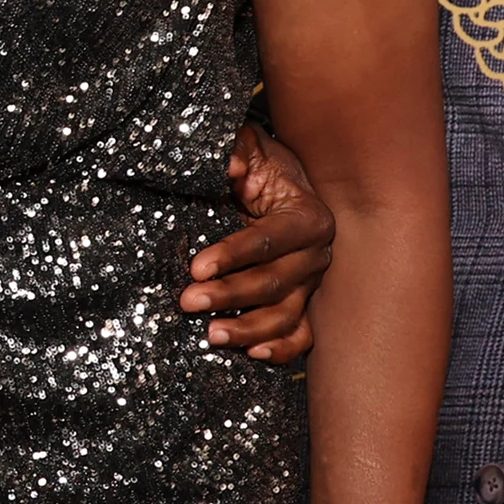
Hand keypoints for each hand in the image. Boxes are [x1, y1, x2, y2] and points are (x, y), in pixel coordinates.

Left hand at [181, 124, 331, 361]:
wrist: (278, 186)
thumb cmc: (258, 168)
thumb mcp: (249, 149)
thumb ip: (238, 150)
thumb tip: (230, 168)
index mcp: (307, 216)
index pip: (270, 240)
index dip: (234, 254)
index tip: (196, 267)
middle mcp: (316, 254)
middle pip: (275, 282)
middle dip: (230, 294)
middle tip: (187, 301)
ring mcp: (312, 284)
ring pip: (286, 315)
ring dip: (248, 329)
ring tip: (210, 335)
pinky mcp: (304, 305)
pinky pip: (301, 336)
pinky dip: (281, 349)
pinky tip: (252, 354)